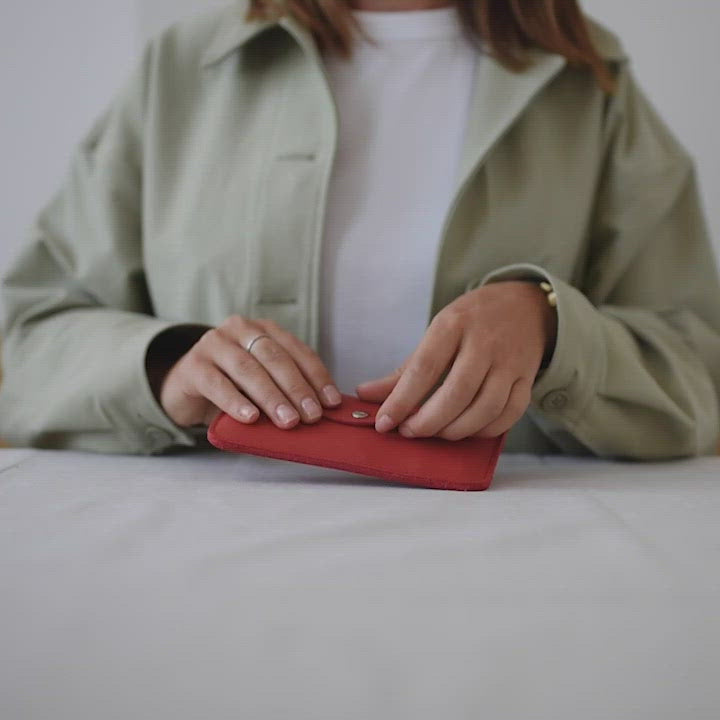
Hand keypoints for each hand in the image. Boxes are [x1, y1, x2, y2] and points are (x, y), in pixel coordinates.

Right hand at [158, 316, 341, 427]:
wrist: (185, 390)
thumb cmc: (233, 387)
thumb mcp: (262, 383)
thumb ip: (285, 389)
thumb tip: (320, 412)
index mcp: (264, 330)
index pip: (297, 350)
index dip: (317, 376)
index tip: (332, 402)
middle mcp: (240, 330)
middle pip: (274, 357)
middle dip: (296, 388)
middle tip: (312, 415)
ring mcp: (214, 344)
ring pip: (248, 369)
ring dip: (272, 397)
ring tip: (288, 421)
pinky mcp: (193, 366)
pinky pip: (217, 384)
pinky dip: (235, 402)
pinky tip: (250, 417)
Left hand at [355, 280, 557, 439]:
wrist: (524, 306)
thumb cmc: (472, 321)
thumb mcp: (437, 332)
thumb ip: (404, 369)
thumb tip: (366, 395)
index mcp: (454, 324)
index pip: (425, 368)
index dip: (402, 400)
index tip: (385, 422)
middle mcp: (485, 342)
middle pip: (457, 392)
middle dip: (429, 421)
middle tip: (409, 432)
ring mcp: (510, 361)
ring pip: (486, 407)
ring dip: (456, 429)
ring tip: (435, 433)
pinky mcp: (527, 378)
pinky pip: (510, 413)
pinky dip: (485, 430)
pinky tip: (466, 431)